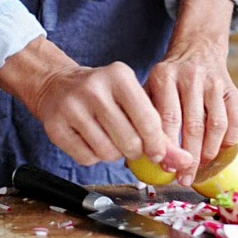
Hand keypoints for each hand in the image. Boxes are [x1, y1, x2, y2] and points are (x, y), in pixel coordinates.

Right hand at [0, 36, 191, 166]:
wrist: (56, 85)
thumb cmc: (102, 95)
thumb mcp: (131, 99)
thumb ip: (157, 129)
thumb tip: (183, 161)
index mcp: (119, 76)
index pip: (148, 120)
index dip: (157, 144)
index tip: (158, 154)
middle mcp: (94, 88)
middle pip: (129, 141)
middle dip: (135, 151)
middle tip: (130, 146)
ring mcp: (71, 106)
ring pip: (107, 152)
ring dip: (112, 155)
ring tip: (107, 140)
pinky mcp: (55, 125)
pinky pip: (86, 158)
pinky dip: (92, 157)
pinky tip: (88, 141)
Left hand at [146, 0, 237, 185]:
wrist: (196, 48)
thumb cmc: (166, 77)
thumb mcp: (148, 86)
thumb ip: (140, 114)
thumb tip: (130, 152)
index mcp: (164, 77)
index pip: (167, 117)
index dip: (166, 144)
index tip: (163, 164)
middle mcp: (190, 78)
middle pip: (192, 125)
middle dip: (187, 156)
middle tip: (182, 176)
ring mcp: (214, 83)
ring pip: (215, 124)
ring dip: (208, 151)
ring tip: (198, 169)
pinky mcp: (231, 89)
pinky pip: (235, 119)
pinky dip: (227, 139)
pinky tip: (217, 152)